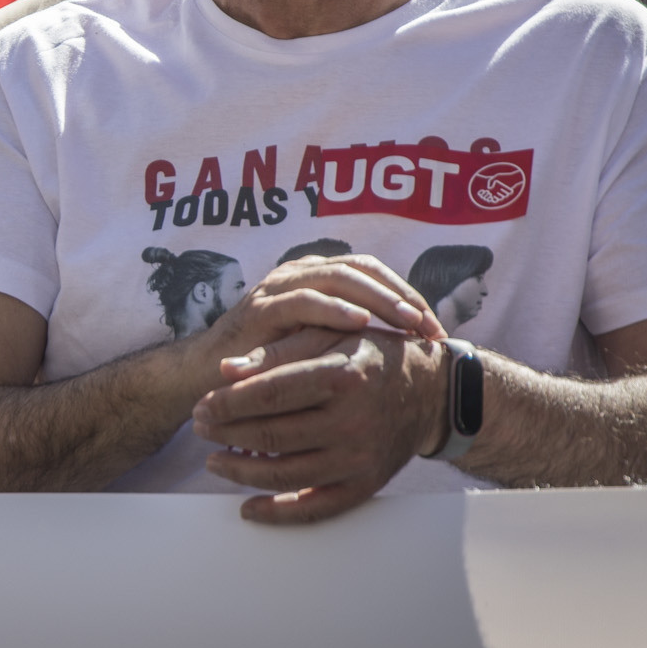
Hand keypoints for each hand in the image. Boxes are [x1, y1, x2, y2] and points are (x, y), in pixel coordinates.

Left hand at [189, 328, 446, 524]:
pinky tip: (248, 508)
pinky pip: (315, 508)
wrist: (431, 392)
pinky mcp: (365, 485)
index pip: (270, 394)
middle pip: (272, 435)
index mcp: (341, 377)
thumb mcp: (330, 336)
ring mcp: (359, 458)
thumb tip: (226, 370)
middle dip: (226, 433)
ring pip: (285, 475)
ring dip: (241, 472)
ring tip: (214, 461)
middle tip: (200, 428)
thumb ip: (278, 351)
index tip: (201, 405)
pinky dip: (277, 513)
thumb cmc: (370, 355)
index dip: (228, 402)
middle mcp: (352, 421)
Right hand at [194, 253, 444, 376]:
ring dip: (377, 298)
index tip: (435, 328)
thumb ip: (352, 335)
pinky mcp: (260, 308)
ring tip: (406, 321)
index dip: (407, 293)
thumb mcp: (320, 347)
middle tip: (429, 325)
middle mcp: (300, 273)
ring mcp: (278, 287)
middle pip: (360, 268)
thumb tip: (412, 344)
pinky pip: (303, 300)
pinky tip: (360, 324)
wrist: (211, 379)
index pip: (372, 271)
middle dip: (400, 296)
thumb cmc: (273, 366)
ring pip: (337, 276)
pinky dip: (334, 308)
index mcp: (317, 277)